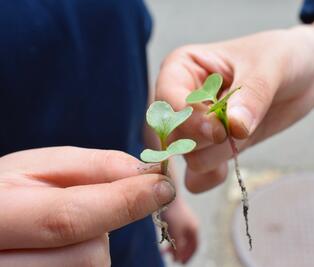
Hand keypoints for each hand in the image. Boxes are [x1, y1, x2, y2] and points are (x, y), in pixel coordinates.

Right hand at [0, 146, 175, 266]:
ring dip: (92, 244)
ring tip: (61, 227)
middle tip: (84, 206)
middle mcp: (1, 261)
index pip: (69, 218)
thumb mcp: (41, 167)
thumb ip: (95, 167)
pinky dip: (84, 258)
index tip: (163, 187)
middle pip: (89, 254)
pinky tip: (60, 245)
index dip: (124, 203)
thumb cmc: (13, 190)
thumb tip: (146, 173)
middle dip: (103, 227)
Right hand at [156, 26, 313, 192]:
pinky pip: (196, 176)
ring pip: (189, 157)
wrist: (302, 77)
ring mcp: (195, 126)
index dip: (189, 119)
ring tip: (245, 134)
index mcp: (183, 67)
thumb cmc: (281, 57)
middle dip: (207, 140)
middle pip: (175, 135)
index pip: (168, 100)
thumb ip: (252, 95)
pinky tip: (232, 162)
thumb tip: (234, 127)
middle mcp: (182, 98)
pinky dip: (212, 176)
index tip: (218, 130)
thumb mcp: (271, 66)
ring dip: (219, 154)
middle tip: (238, 129)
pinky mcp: (210, 147)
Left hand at [162, 197, 198, 263]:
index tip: (180, 262)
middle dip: (181, 252)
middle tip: (172, 259)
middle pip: (188, 242)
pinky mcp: (177, 216)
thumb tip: (178, 258)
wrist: (168, 193)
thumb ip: (178, 246)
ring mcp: (185, 219)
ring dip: (175, 245)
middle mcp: (191, 224)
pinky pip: (176, 230)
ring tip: (165, 250)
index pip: (194, 247)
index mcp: (194, 229)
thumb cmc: (173, 213)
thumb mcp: (175, 232)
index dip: (188, 256)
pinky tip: (164, 237)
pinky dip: (171, 237)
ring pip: (181, 236)